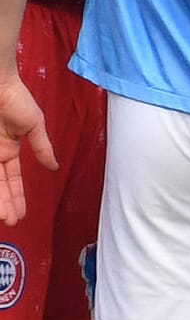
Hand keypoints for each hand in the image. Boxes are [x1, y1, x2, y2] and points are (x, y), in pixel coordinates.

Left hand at [0, 75, 58, 224]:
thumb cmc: (14, 97)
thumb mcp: (34, 124)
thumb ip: (42, 147)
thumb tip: (54, 166)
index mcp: (7, 149)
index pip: (11, 180)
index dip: (16, 198)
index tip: (19, 216)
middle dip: (4, 204)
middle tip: (8, 222)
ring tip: (1, 216)